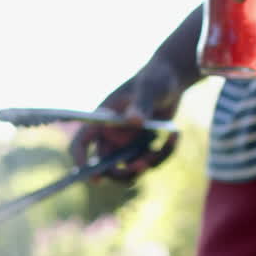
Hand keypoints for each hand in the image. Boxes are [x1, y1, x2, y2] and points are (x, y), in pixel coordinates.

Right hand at [69, 62, 182, 183]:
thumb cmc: (155, 79)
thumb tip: (134, 121)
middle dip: (120, 172)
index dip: (81, 160)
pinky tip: (174, 135)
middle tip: (140, 167)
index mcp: (102, 120)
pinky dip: (163, 154)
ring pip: (128, 168)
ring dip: (144, 165)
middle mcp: (110, 135)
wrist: (172, 81)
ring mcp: (126, 143)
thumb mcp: (149, 88)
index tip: (93, 176)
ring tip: (160, 147)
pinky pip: (149, 162)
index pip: (82, 143)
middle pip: (104, 165)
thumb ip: (141, 104)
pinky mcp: (143, 147)